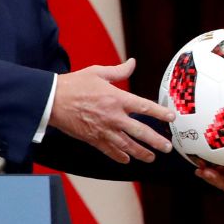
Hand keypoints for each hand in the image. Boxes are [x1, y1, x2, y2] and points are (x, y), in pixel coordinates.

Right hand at [49, 58, 175, 163]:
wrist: (52, 101)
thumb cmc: (74, 84)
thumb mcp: (98, 72)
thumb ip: (118, 71)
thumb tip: (132, 63)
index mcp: (116, 98)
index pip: (144, 107)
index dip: (159, 112)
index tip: (171, 117)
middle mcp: (113, 117)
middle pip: (140, 131)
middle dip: (156, 140)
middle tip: (167, 147)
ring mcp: (103, 130)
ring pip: (127, 145)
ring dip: (141, 152)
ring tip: (152, 157)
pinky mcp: (93, 139)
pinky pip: (110, 151)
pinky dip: (119, 156)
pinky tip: (127, 159)